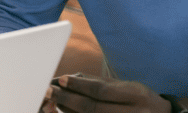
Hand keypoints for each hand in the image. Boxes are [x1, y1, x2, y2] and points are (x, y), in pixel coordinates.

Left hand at [46, 74, 171, 112]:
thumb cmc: (139, 99)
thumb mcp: (126, 86)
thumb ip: (97, 83)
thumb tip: (66, 79)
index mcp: (136, 95)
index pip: (101, 91)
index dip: (79, 85)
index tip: (61, 79)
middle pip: (93, 108)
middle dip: (67, 99)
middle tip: (49, 91)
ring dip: (68, 111)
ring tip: (54, 101)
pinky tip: (65, 111)